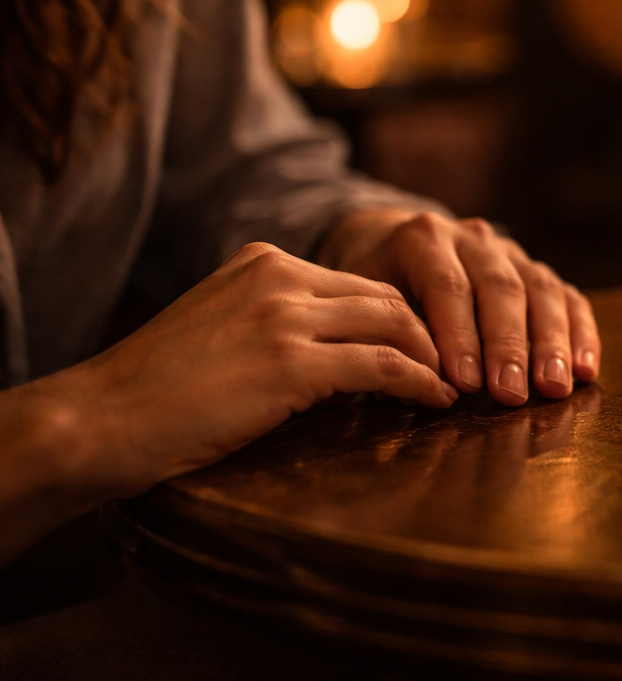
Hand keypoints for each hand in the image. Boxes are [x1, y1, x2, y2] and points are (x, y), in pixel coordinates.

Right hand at [15, 242, 452, 504]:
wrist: (100, 419)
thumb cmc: (157, 390)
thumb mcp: (223, 329)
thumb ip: (277, 321)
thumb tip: (343, 350)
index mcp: (263, 261)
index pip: (360, 282)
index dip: (404, 316)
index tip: (434, 345)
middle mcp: (279, 276)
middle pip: (387, 295)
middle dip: (432, 331)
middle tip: (464, 365)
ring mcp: (285, 316)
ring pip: (395, 322)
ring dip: (436, 356)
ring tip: (458, 384)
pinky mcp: (290, 362)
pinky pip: (382, 364)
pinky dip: (419, 382)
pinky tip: (435, 400)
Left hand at [317, 210, 600, 405]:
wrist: (390, 243)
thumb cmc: (373, 285)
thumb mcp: (366, 301)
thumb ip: (390, 336)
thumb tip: (420, 386)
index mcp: (422, 238)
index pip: (448, 286)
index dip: (458, 335)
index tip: (465, 384)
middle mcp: (472, 238)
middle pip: (500, 287)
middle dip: (508, 346)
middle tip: (512, 394)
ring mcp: (510, 251)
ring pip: (541, 289)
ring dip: (551, 344)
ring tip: (555, 388)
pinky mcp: (537, 271)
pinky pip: (568, 297)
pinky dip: (581, 334)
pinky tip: (587, 370)